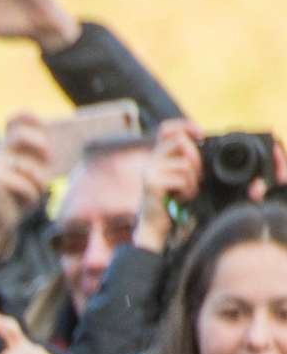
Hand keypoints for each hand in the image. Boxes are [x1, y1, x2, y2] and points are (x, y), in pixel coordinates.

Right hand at [0, 113, 52, 261]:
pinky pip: (25, 184)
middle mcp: (0, 152)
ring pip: (27, 166)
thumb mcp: (33, 173)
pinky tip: (29, 202)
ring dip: (40, 180)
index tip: (44, 123)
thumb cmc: (21, 194)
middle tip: (50, 155)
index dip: (28, 117)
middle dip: (38, 141)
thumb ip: (43, 158)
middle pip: (19, 135)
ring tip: (40, 190)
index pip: (14, 121)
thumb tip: (64, 146)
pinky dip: (33, 194)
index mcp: (9, 145)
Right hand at [136, 119, 203, 250]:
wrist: (154, 227)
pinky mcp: (152, 184)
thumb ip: (186, 160)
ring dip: (193, 180)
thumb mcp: (179, 177)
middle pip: (180, 141)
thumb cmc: (170, 203)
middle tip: (198, 175)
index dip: (185, 126)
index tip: (201, 135)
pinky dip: (188, 189)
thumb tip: (203, 145)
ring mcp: (150, 172)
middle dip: (196, 157)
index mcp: (157, 157)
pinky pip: (181, 178)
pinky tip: (182, 198)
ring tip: (188, 192)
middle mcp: (151, 161)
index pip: (166, 129)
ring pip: (185, 163)